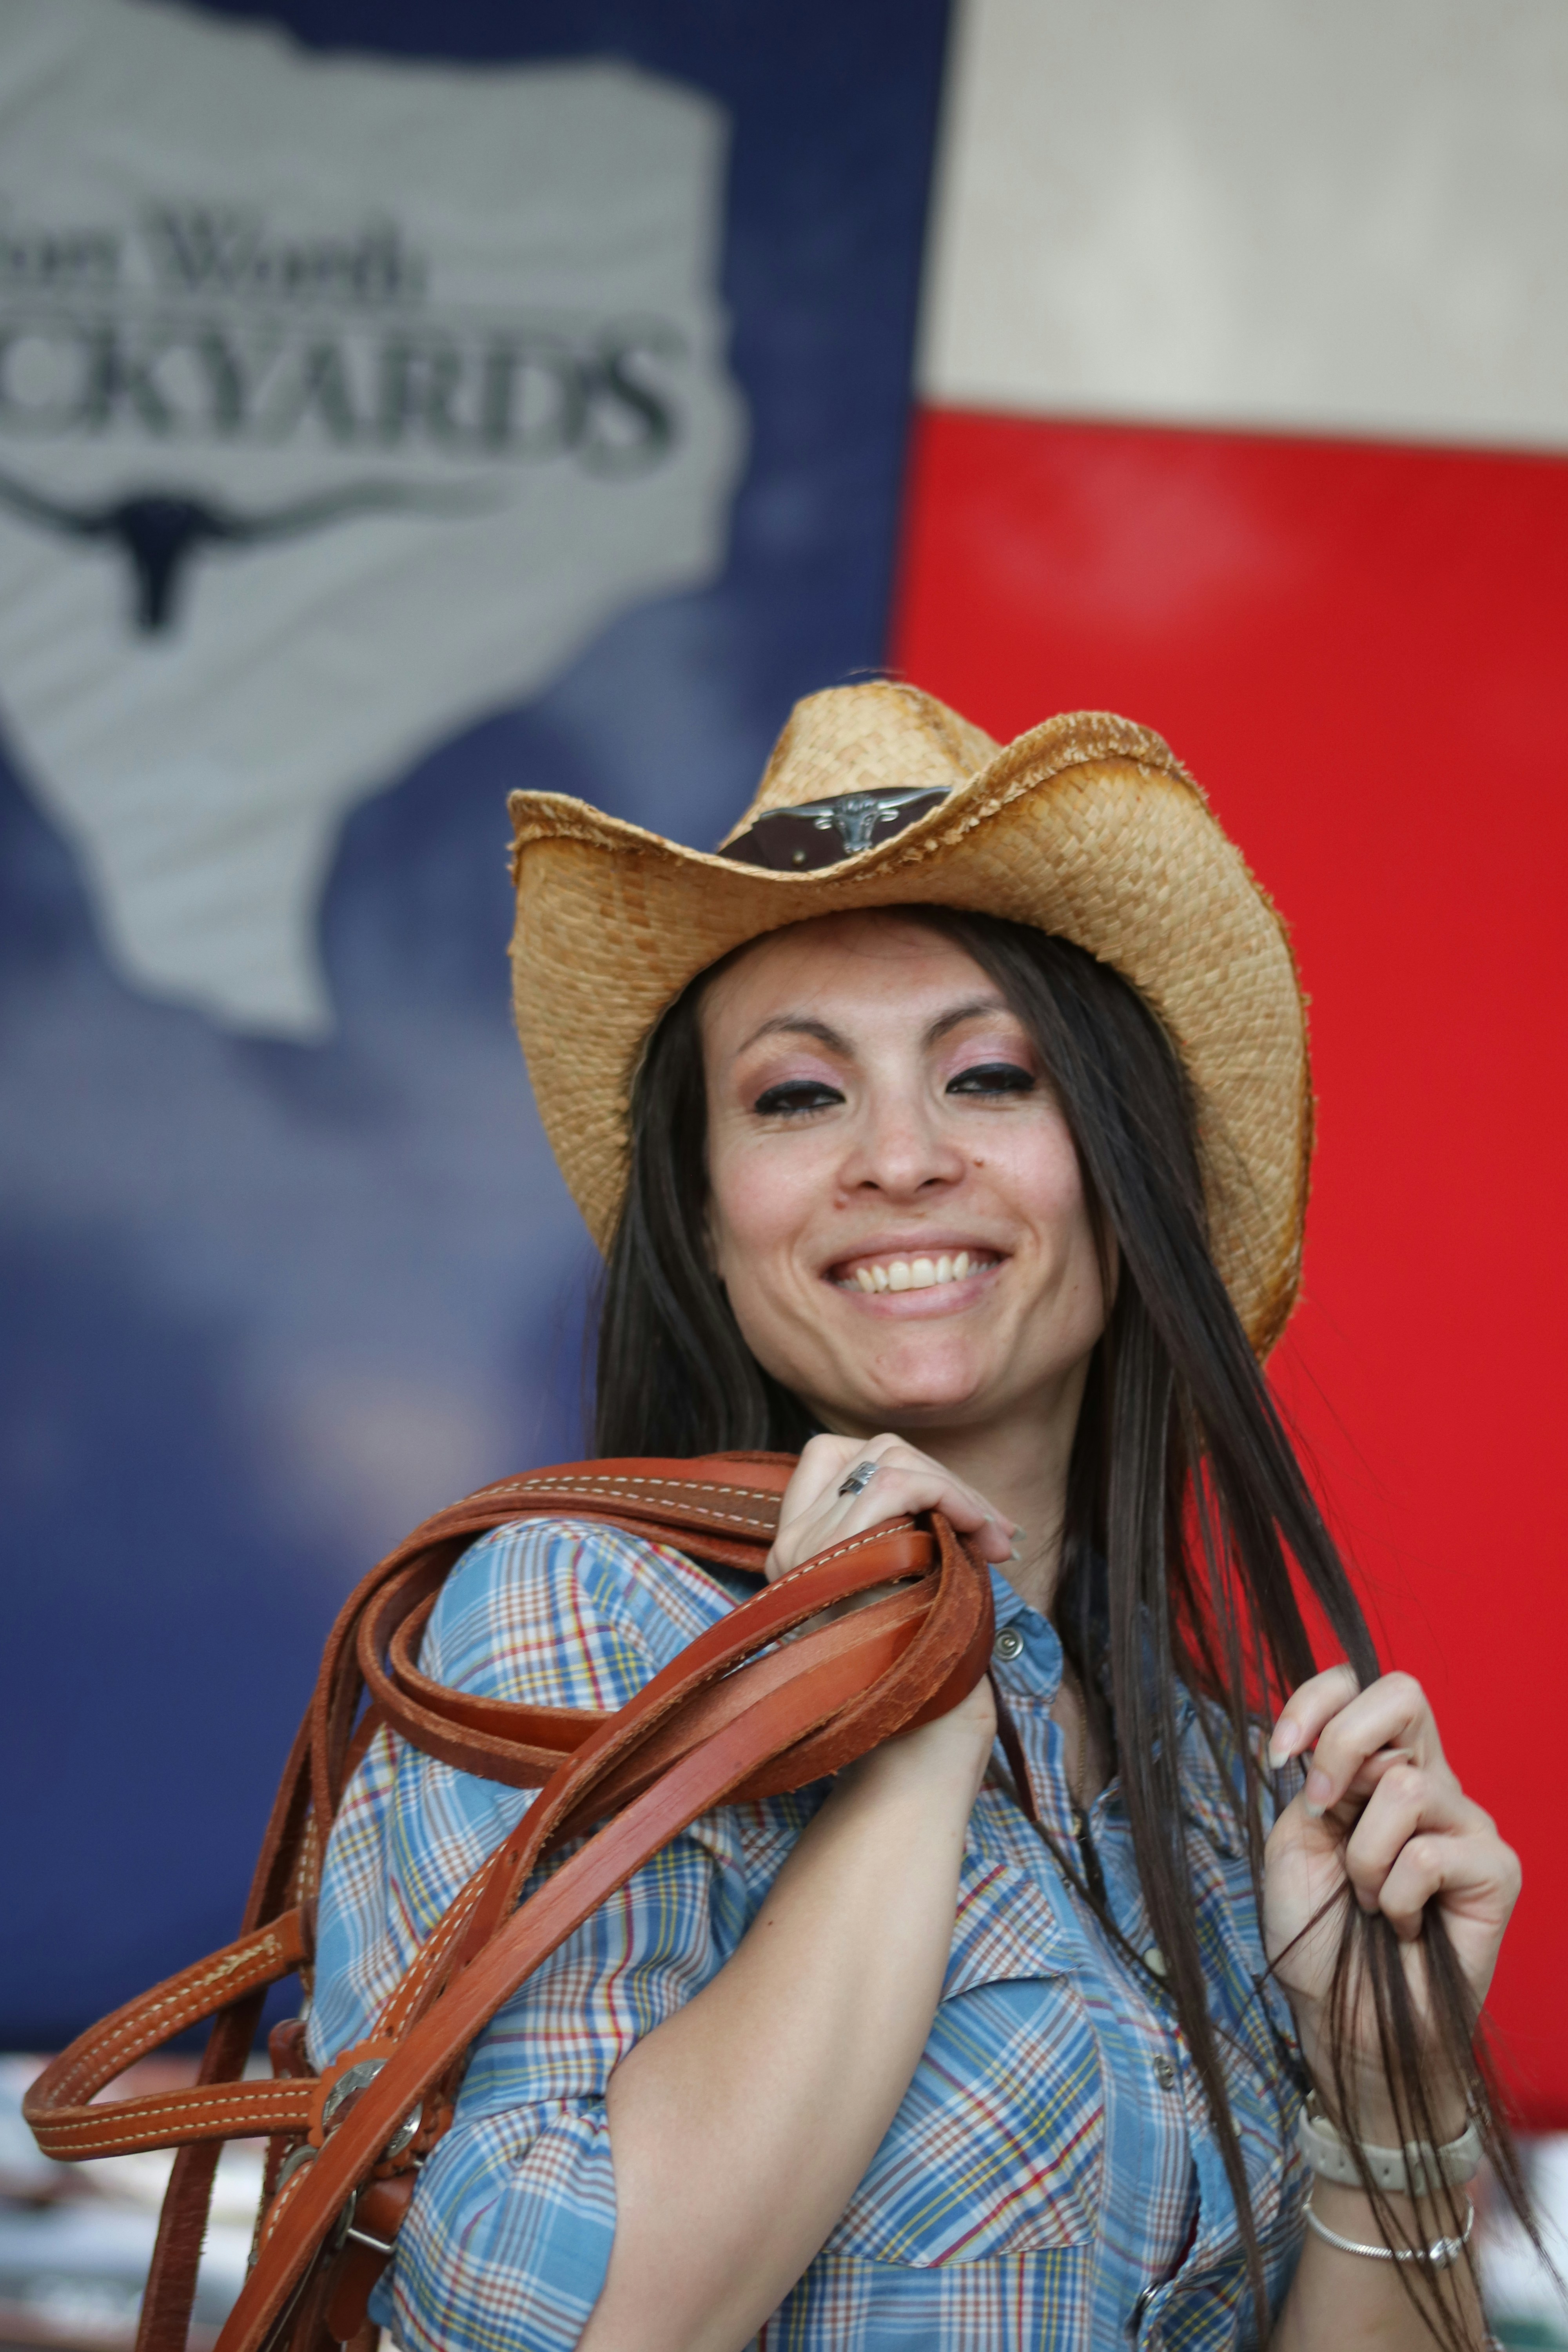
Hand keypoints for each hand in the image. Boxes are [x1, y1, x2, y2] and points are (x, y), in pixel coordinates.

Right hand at [767, 1433, 1004, 1777]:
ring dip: (953, 1486)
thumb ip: (905, 1537)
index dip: (916, 1473)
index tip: (971, 1519)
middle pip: (874, 1452)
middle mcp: (790, 1545)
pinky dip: (948, 1495)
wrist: (916, 1743)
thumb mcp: (910, 1587)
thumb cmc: (924, 1672)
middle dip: (947, 1478)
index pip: (839, 1458)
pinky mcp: (833, 1556)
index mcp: (800, 1552)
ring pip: (888, 1458)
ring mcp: (805, 1548)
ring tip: (992, 1536)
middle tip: (997, 1530)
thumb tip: (947, 1489)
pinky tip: (977, 1533)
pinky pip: (896, 1484)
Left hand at [1262, 1666, 1519, 2128]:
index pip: (1361, 1685)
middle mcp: (1429, 1782)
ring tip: (1367, 1900)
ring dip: (1363, 1854)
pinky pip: (1429, 1852)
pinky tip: (1400, 1925)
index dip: (1316, 1699)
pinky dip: (1394, 1895)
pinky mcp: (1495, 1869)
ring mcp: (1468, 1822)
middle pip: (1403, 1694)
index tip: (1279, 1753)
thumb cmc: (1318, 1934)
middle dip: (1342, 1746)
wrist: (1345, 2020)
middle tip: (1322, 1810)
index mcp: (1377, 1767)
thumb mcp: (1295, 1837)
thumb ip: (1315, 1774)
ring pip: (1404, 1787)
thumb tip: (1337, 1743)